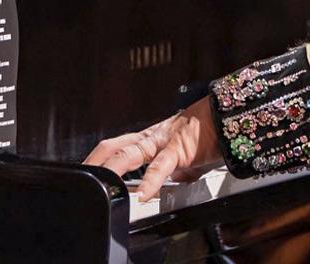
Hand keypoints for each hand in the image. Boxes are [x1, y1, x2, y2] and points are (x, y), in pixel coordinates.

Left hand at [82, 97, 218, 201]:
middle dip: (94, 163)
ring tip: (101, 186)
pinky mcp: (180, 149)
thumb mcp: (184, 158)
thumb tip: (169, 184)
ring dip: (111, 170)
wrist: (229, 115)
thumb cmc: (209, 133)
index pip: (116, 146)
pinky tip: (144, 195)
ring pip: (129, 153)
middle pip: (113, 147)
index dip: (98, 159)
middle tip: (80, 178)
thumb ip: (173, 171)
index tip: (85, 173)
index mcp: (150, 139)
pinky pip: (162, 166)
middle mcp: (151, 138)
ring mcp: (163, 141)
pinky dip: (151, 181)